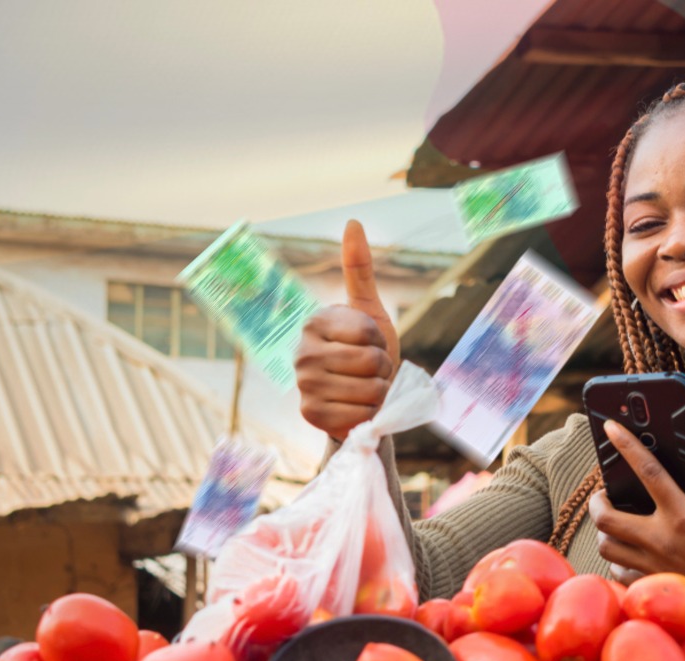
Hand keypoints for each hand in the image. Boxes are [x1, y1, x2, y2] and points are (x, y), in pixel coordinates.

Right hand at [295, 220, 399, 440]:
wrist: (360, 397)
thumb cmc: (367, 352)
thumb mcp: (369, 311)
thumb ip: (360, 269)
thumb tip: (353, 222)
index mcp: (315, 322)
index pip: (369, 332)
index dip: (380, 341)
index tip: (370, 345)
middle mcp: (302, 352)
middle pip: (371, 361)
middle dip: (382, 368)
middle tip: (371, 370)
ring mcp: (303, 385)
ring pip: (370, 389)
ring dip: (378, 391)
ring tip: (365, 388)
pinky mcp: (310, 414)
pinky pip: (360, 414)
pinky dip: (368, 413)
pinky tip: (356, 408)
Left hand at [588, 422, 684, 617]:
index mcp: (684, 515)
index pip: (647, 471)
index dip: (626, 444)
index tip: (610, 427)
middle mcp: (662, 541)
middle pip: (605, 517)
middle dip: (596, 499)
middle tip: (604, 492)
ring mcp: (655, 566)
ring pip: (606, 547)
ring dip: (603, 530)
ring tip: (614, 520)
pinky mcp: (656, 586)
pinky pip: (620, 573)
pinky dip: (618, 560)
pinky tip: (629, 550)